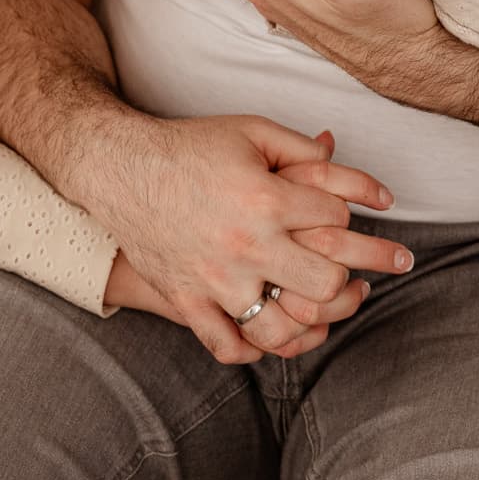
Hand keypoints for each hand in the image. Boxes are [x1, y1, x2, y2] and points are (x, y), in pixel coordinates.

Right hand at [79, 113, 411, 364]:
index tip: (341, 214)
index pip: (336, 218)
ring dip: (309, 322)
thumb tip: (340, 153)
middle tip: (355, 274)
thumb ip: (300, 145)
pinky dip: (253, 349)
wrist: (123, 169)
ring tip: (319, 309)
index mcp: (266, 198)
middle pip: (324, 282)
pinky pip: (228, 345)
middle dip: (346, 277)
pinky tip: (268, 332)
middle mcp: (246, 245)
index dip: (349, 213)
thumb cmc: (191, 147)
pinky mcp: (188, 300)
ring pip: (281, 327)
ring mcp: (216, 280)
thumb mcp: (250, 131)